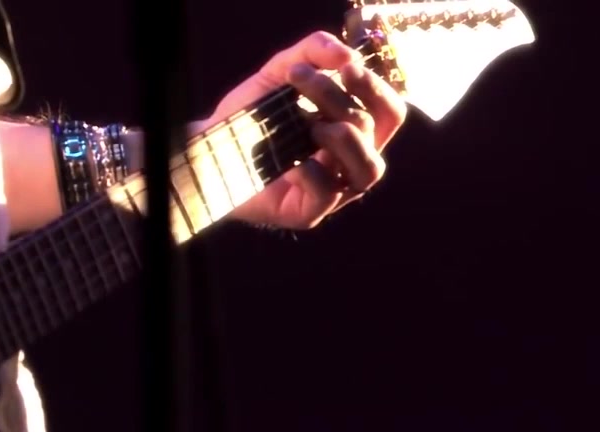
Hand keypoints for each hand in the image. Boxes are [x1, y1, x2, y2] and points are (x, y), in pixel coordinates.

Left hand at [210, 32, 407, 228]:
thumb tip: (347, 54)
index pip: (389, 112)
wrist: (210, 148)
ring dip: (344, 139)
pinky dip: (313, 173)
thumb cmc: (252, 116)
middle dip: (339, 99)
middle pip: (373, 130)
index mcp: (353, 131)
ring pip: (369, 169)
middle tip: (302, 81)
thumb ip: (313, 52)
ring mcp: (333, 191)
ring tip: (311, 126)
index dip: (375, 88)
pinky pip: (329, 194)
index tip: (345, 67)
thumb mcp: (281, 72)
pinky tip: (291, 161)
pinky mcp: (308, 212)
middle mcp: (349, 162)